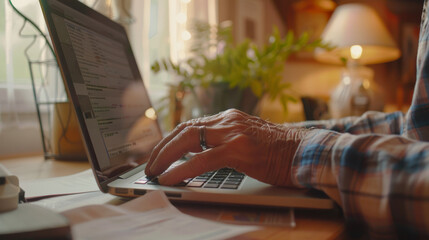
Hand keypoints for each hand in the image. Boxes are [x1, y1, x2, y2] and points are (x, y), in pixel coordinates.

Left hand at [145, 109, 308, 186]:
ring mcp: (233, 133)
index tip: (159, 152)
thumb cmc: (280, 151)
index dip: (170, 139)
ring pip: (187, 140)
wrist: (306, 152)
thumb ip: (227, 141)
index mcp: (229, 118)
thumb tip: (204, 153)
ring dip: (165, 157)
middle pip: (184, 129)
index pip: (191, 124)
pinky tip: (169, 178)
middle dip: (161, 148)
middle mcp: (228, 121)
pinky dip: (181, 169)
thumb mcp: (249, 139)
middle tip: (150, 165)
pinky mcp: (238, 150)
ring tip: (153, 172)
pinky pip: (201, 160)